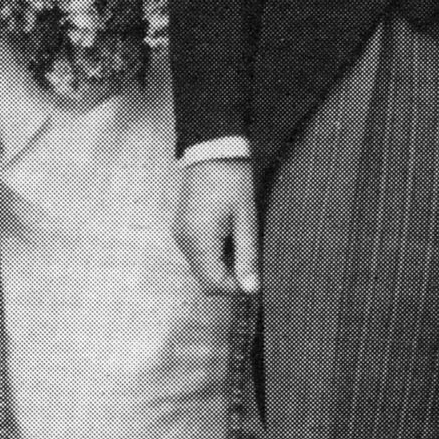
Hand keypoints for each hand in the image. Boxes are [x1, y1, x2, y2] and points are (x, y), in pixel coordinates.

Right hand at [171, 161, 260, 297]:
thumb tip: (251, 289)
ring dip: (225, 266)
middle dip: (231, 278)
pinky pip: (199, 254)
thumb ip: (247, 256)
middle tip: (254, 261)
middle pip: (206, 280)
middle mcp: (184, 241)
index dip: (237, 288)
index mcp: (198, 240)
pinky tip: (232, 237)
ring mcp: (181, 235)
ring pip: (203, 268)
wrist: (213, 149)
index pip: (214, 284)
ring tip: (244, 243)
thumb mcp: (246, 219)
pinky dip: (216, 255)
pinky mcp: (184, 229)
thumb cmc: (233, 179)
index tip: (258, 277)